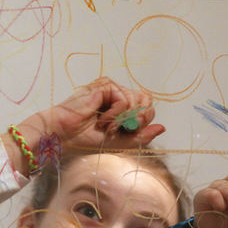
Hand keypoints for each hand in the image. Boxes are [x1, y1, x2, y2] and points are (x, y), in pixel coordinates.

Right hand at [7, 78, 164, 174]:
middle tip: (120, 130)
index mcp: (121, 107)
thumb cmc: (85, 140)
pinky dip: (115, 114)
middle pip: (147, 101)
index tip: (124, 133)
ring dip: (124, 119)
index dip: (142, 123)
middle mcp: (118, 95)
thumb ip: (141, 135)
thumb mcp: (120, 142)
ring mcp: (112, 89)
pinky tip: (101, 120)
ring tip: (106, 126)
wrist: (64, 136)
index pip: (147, 108)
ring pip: (138, 100)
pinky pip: (125, 99)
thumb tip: (163, 127)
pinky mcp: (105, 86)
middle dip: (138, 120)